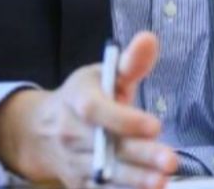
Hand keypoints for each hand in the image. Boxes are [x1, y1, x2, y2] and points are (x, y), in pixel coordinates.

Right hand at [0, 32, 178, 188]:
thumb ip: (130, 62)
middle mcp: (71, 133)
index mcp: (77, 99)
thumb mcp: (104, 74)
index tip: (154, 125)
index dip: (123, 119)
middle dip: (139, 156)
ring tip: (161, 181)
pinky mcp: (79, 183)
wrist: (42, 130)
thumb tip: (150, 39)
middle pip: (105, 146)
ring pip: (104, 173)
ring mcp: (74, 161)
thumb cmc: (83, 97)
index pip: (95, 110)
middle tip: (170, 160)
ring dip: (134, 180)